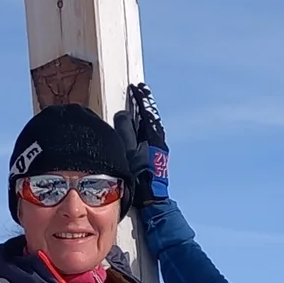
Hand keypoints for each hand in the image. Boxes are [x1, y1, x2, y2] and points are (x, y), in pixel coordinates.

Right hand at [117, 82, 169, 210]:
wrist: (152, 195)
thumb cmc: (139, 174)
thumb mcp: (128, 150)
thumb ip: (125, 130)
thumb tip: (123, 114)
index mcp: (153, 134)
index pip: (146, 110)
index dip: (140, 98)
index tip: (136, 87)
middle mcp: (159, 138)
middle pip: (153, 115)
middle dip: (146, 102)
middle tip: (142, 90)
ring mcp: (160, 147)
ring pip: (154, 123)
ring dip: (147, 113)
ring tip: (141, 105)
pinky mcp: (158, 154)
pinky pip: (153, 132)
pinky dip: (148, 124)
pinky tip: (143, 126)